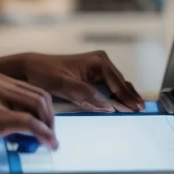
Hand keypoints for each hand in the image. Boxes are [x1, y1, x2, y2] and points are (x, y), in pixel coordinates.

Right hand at [0, 73, 57, 159]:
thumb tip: (22, 129)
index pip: (34, 90)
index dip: (46, 110)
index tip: (49, 127)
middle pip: (41, 97)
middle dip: (52, 119)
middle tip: (51, 137)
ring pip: (39, 107)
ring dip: (50, 127)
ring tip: (49, 142)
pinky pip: (29, 123)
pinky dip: (43, 134)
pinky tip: (46, 144)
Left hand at [21, 52, 144, 112]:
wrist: (32, 68)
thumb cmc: (46, 74)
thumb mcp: (65, 85)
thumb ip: (87, 94)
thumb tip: (109, 106)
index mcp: (98, 62)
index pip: (118, 83)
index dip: (128, 98)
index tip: (137, 109)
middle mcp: (101, 61)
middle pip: (121, 83)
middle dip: (130, 97)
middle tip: (142, 112)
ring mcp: (98, 67)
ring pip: (117, 85)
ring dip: (125, 97)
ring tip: (137, 109)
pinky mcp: (93, 74)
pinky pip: (109, 86)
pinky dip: (116, 95)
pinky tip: (123, 104)